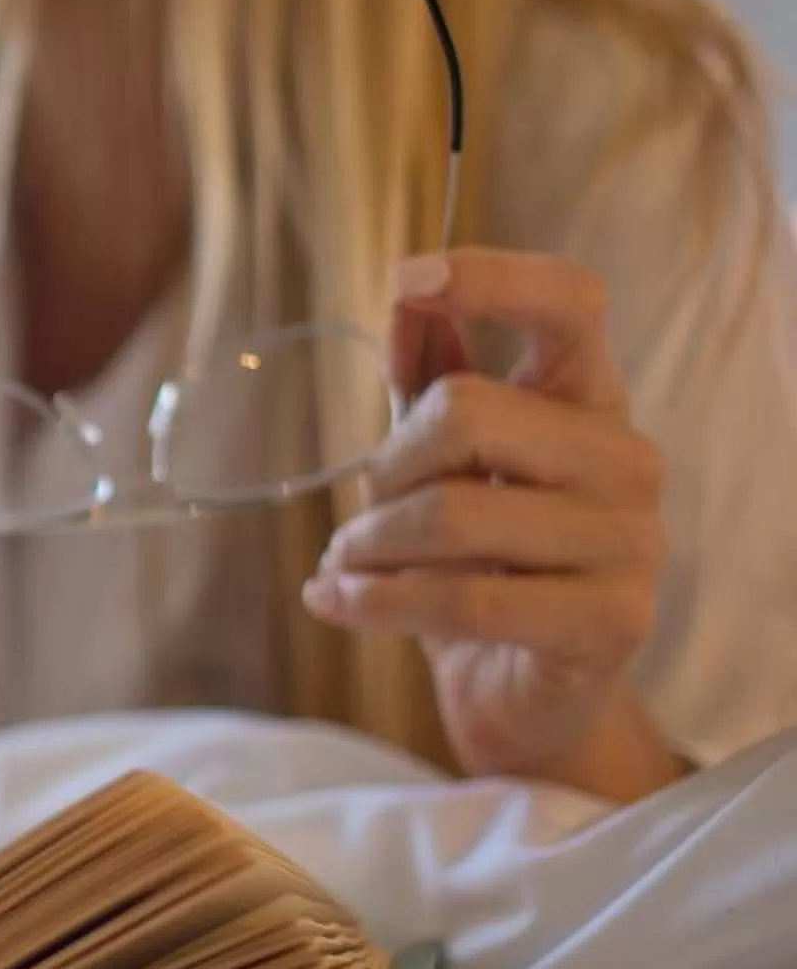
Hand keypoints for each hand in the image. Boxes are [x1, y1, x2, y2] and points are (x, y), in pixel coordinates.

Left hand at [303, 247, 683, 800]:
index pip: (571, 303)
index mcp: (590, 401)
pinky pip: (464, 598)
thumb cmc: (478, 562)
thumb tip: (407, 296)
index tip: (408, 278)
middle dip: (386, 468)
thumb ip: (430, 379)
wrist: (518, 689)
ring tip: (347, 567)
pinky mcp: (612, 620)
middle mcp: (627, 459)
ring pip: (453, 513)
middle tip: (362, 516)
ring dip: (369, 545)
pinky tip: (336, 601)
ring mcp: (633, 541)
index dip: (491, 278)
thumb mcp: (444, 462)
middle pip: (468, 411)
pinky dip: (375, 601)